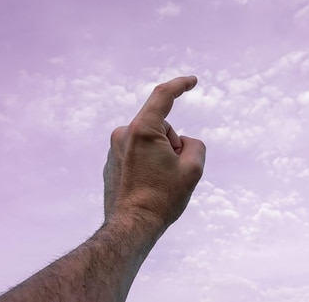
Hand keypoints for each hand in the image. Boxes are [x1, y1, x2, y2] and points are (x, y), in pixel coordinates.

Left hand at [103, 76, 205, 230]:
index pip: (163, 96)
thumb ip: (195, 145)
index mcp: (142, 129)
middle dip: (173, 144)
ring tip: (160, 183)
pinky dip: (149, 163)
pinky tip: (150, 187)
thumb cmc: (162, 198)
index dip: (180, 85)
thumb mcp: (193, 170)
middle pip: (161, 127)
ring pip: (150, 142)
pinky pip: (139, 154)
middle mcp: (124, 134)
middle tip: (173, 173)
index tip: (192, 81)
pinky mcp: (112, 162)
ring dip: (161, 155)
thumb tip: (183, 143)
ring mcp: (115, 148)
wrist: (131, 227)